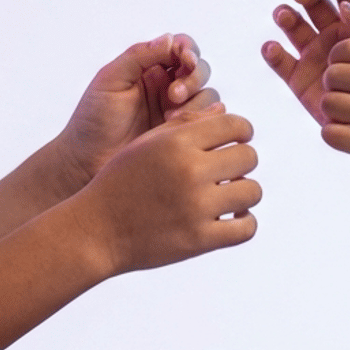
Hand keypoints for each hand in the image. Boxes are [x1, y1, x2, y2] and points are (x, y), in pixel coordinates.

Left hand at [55, 33, 218, 188]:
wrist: (86, 164)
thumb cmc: (92, 121)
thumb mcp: (110, 80)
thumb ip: (138, 56)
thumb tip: (170, 39)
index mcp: (148, 68)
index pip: (181, 48)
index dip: (188, 51)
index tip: (184, 61)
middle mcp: (166, 87)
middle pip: (200, 70)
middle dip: (193, 78)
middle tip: (173, 95)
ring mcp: (177, 112)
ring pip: (208, 95)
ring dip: (196, 102)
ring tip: (170, 119)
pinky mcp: (183, 135)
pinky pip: (208, 121)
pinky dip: (204, 120)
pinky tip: (181, 128)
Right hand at [73, 103, 259, 273]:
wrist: (97, 230)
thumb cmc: (121, 182)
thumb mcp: (146, 144)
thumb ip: (185, 125)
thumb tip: (224, 110)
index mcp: (176, 143)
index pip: (236, 125)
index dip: (241, 131)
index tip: (234, 142)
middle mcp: (190, 170)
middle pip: (249, 156)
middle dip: (241, 162)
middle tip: (227, 172)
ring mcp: (197, 207)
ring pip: (253, 191)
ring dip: (244, 192)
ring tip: (229, 196)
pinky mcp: (200, 239)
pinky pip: (247, 228)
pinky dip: (244, 223)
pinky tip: (230, 218)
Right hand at [262, 0, 349, 124]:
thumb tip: (344, 5)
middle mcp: (332, 34)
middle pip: (314, 4)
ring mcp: (313, 55)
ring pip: (294, 27)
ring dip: (287, 16)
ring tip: (284, 15)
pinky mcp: (298, 79)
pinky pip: (281, 62)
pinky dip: (273, 54)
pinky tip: (272, 48)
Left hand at [320, 13, 349, 188]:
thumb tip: (343, 8)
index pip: (347, 47)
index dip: (338, 59)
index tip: (346, 72)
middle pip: (333, 74)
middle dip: (333, 86)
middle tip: (346, 97)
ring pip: (328, 104)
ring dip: (332, 112)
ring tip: (349, 117)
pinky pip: (331, 133)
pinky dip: (334, 135)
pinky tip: (348, 135)